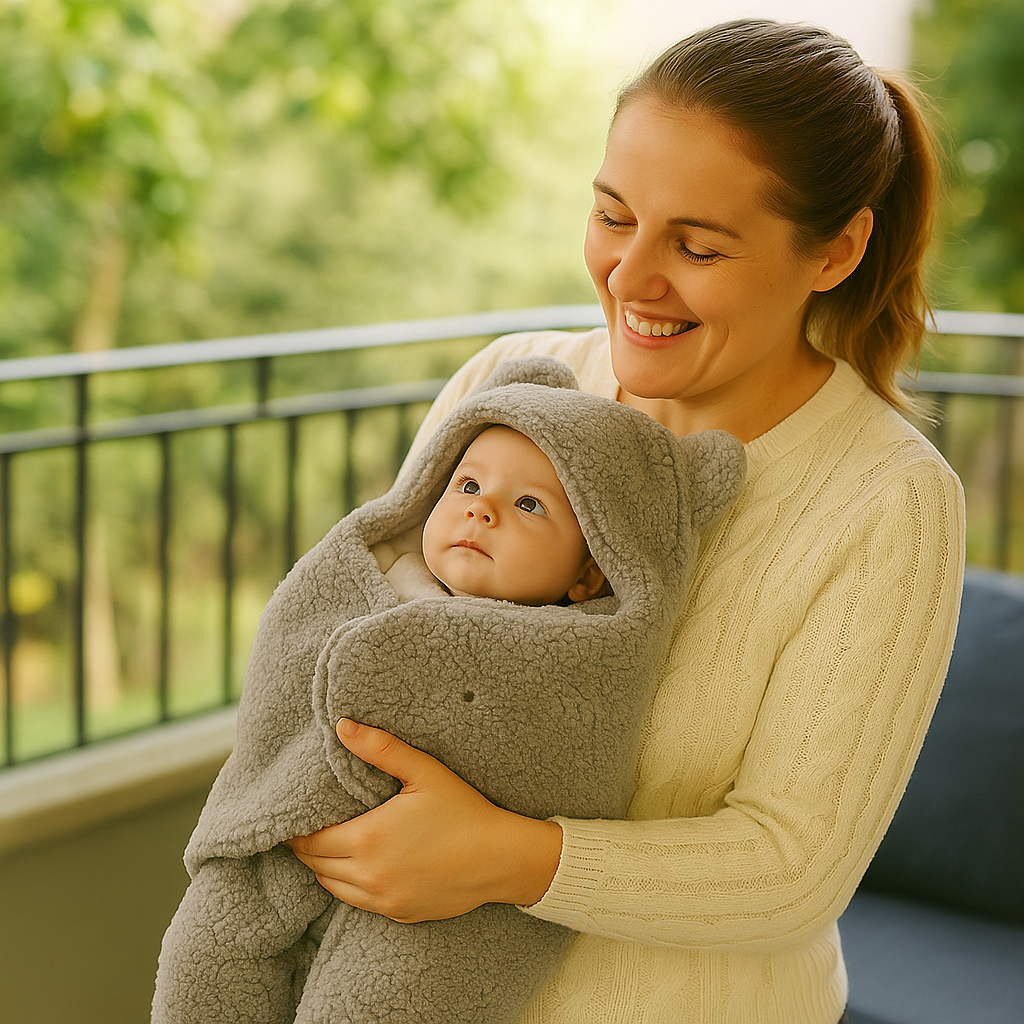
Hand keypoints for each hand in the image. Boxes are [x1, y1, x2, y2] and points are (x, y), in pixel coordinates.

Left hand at [284, 719, 562, 923]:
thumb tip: (342, 726)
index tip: (291, 817)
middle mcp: (369, 875)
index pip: (311, 839)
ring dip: (322, 867)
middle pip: (316, 864)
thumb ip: (381, 748)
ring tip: (323, 847)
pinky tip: (355, 867)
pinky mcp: (398, 913)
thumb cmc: (464, 810)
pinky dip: (346, 885)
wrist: (500, 858)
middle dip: (305, 847)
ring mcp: (383, 899)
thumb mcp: (424, 771)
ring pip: (332, 886)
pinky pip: (356, 902)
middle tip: (302, 829)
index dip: (296, 829)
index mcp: (368, 838)